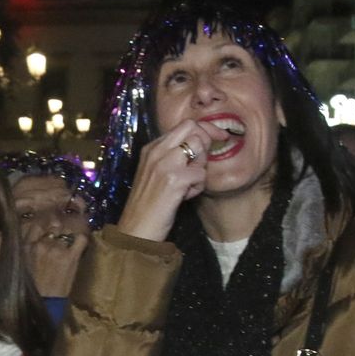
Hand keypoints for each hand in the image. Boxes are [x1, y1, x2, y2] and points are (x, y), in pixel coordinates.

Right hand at [22, 228, 88, 298]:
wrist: (43, 304)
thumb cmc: (30, 288)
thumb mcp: (21, 264)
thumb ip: (27, 249)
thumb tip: (35, 238)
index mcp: (26, 246)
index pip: (37, 225)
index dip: (45, 225)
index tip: (48, 228)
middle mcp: (41, 244)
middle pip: (53, 228)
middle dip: (57, 231)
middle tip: (60, 238)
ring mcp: (57, 249)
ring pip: (66, 233)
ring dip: (68, 237)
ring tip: (68, 244)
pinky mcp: (71, 257)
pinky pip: (80, 239)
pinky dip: (81, 239)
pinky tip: (78, 243)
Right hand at [115, 120, 217, 241]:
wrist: (136, 230)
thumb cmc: (148, 205)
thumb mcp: (155, 173)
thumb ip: (171, 157)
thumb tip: (200, 145)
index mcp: (151, 148)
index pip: (184, 125)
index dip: (205, 130)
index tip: (218, 137)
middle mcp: (156, 151)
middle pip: (192, 128)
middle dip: (206, 141)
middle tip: (203, 164)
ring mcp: (164, 164)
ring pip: (199, 147)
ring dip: (201, 167)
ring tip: (188, 185)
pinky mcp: (174, 179)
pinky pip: (201, 173)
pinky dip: (198, 186)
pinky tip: (185, 196)